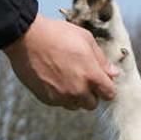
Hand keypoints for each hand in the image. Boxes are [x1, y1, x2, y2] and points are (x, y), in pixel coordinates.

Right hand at [3, 14, 118, 109]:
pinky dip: (60, 96)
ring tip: (67, 79)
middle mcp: (78, 90)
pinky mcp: (46, 98)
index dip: (106, 87)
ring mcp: (61, 96)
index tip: (100, 80)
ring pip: (76, 105)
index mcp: (91, 76)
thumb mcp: (86, 40)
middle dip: (91, 93)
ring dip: (75, 96)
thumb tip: (114, 74)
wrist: (25, 37)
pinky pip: (59, 103)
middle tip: (82, 78)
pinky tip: (54, 80)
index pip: (109, 94)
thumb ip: (102, 60)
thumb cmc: (58, 34)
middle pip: (92, 104)